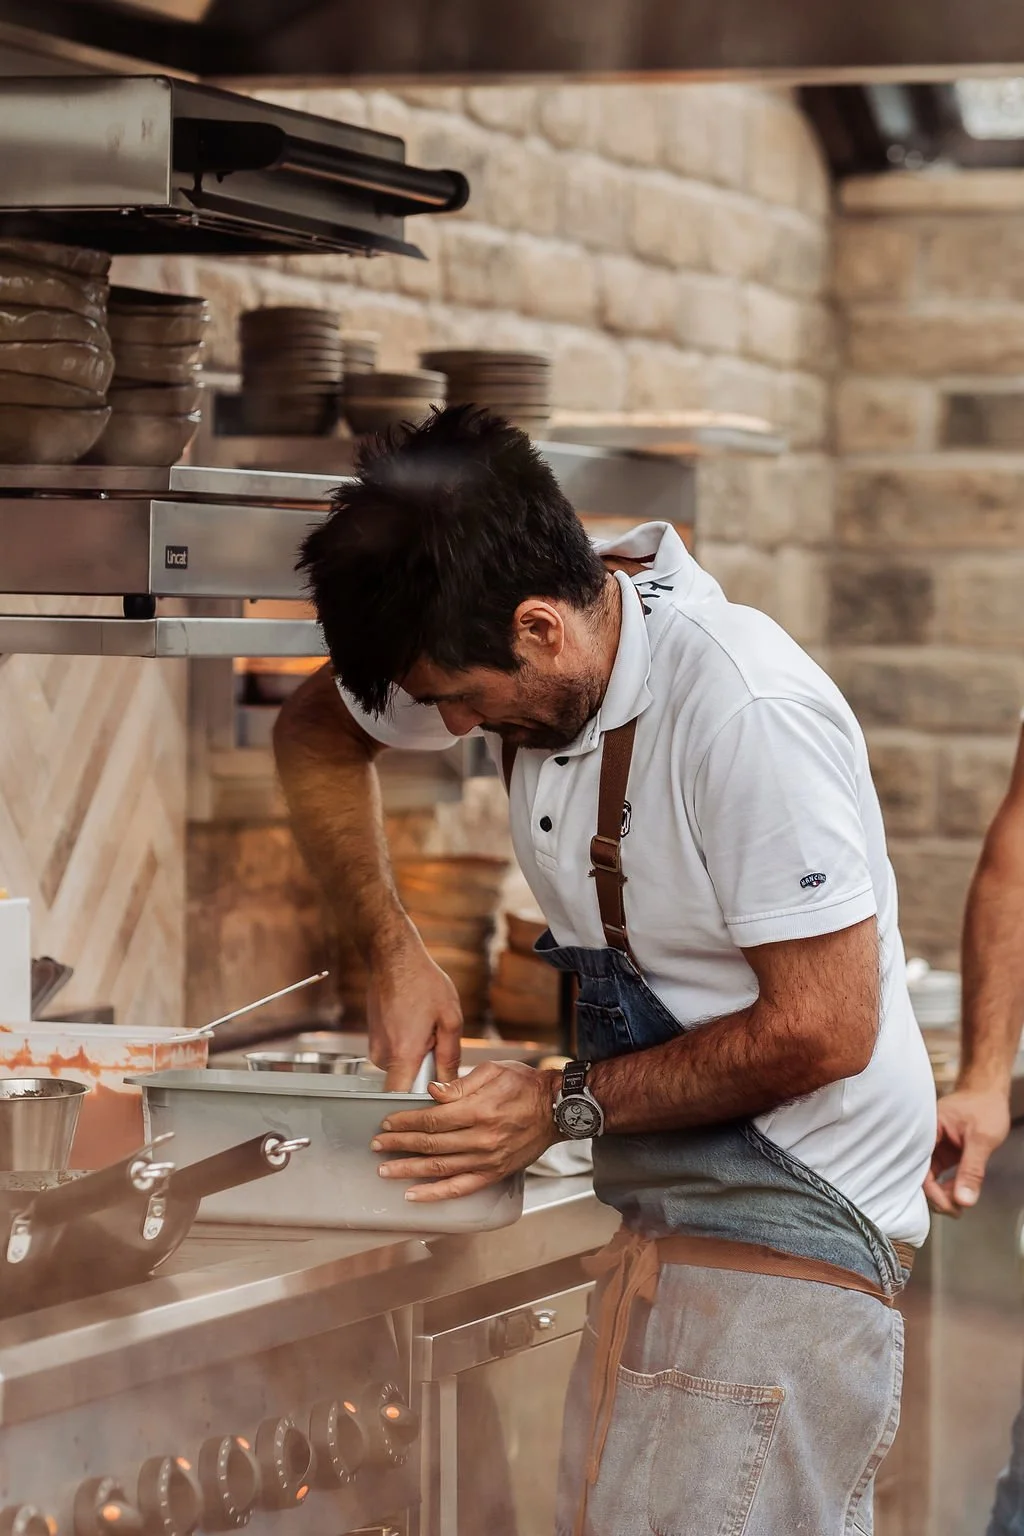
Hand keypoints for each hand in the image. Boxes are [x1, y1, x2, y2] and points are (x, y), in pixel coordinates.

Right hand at [366, 928, 462, 1089]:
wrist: (393, 958)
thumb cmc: (422, 982)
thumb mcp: (450, 1018)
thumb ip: (450, 1055)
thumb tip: (452, 1083)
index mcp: (403, 1054)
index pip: (402, 1100)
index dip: (419, 1105)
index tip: (435, 1098)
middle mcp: (382, 1056)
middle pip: (406, 1083)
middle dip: (426, 1071)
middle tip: (437, 1042)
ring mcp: (375, 1048)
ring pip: (402, 1068)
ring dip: (417, 1056)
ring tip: (426, 1028)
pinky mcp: (373, 1041)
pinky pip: (394, 1056)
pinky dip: (407, 1047)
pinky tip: (415, 1024)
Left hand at [370, 1061, 559, 1200]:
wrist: (557, 1109)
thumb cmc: (526, 1085)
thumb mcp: (493, 1071)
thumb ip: (460, 1084)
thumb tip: (432, 1093)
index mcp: (479, 1110)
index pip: (432, 1120)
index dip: (406, 1123)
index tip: (388, 1124)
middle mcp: (481, 1138)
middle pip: (430, 1145)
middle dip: (399, 1146)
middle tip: (378, 1146)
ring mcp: (487, 1159)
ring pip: (440, 1168)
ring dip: (409, 1170)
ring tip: (386, 1171)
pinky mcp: (494, 1173)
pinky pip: (460, 1188)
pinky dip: (435, 1194)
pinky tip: (415, 1195)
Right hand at [924, 1085, 1010, 1215]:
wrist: (990, 1093)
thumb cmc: (985, 1107)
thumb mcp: (982, 1140)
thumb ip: (972, 1171)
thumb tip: (964, 1200)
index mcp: (927, 1130)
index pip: (920, 1168)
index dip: (932, 1192)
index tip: (950, 1207)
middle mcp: (925, 1139)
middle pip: (920, 1175)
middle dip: (937, 1197)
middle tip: (956, 1211)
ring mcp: (932, 1146)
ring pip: (929, 1177)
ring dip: (942, 1194)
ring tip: (960, 1206)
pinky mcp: (941, 1152)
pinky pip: (938, 1174)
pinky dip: (947, 1187)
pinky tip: (958, 1195)